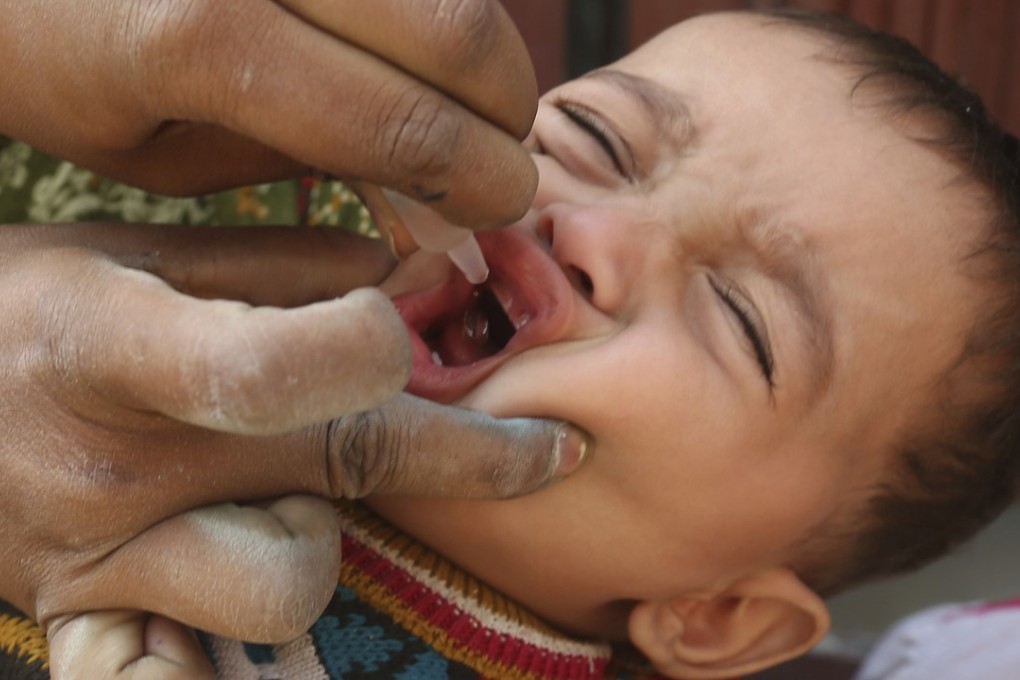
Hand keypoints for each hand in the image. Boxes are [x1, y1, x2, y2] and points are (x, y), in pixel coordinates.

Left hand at [0, 0, 537, 227]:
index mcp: (203, 38)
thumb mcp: (155, 154)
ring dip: (488, 49)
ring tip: (469, 101)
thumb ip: (291, 158)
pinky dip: (439, 6)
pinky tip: (422, 43)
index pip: (399, 122)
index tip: (501, 207)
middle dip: (506, 108)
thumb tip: (410, 164)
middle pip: (455, 28)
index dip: (477, 177)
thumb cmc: (56, 63)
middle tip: (500, 154)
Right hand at [0, 223, 586, 657]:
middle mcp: (114, 466)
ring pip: (292, 587)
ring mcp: (102, 563)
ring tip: (284, 497)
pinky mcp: (90, 623)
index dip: (388, 349)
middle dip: (471, 457)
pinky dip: (241, 667)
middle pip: (341, 466)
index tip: (452, 340)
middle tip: (543, 450)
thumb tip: (414, 275)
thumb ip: (279, 264)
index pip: (285, 365)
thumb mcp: (131, 256)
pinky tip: (259, 636)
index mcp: (116, 348)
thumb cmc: (22, 313)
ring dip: (326, 538)